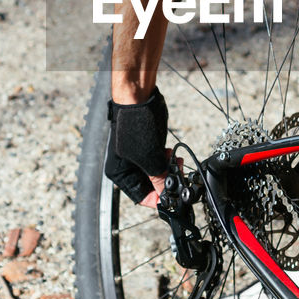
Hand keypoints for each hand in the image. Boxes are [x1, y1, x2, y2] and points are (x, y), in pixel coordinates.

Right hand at [105, 88, 168, 204]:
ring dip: (169, 171)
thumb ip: (158, 178)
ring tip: (175, 161)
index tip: (173, 198)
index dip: (158, 199)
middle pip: (151, 186)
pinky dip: (168, 161)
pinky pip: (160, 162)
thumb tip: (167, 194)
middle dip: (166, 182)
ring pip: (158, 174)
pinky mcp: (149, 148)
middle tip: (178, 176)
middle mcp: (127, 168)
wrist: (139, 98)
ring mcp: (138, 158)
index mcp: (120, 174)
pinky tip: (172, 154)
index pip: (140, 197)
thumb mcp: (148, 158)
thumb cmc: (135, 124)